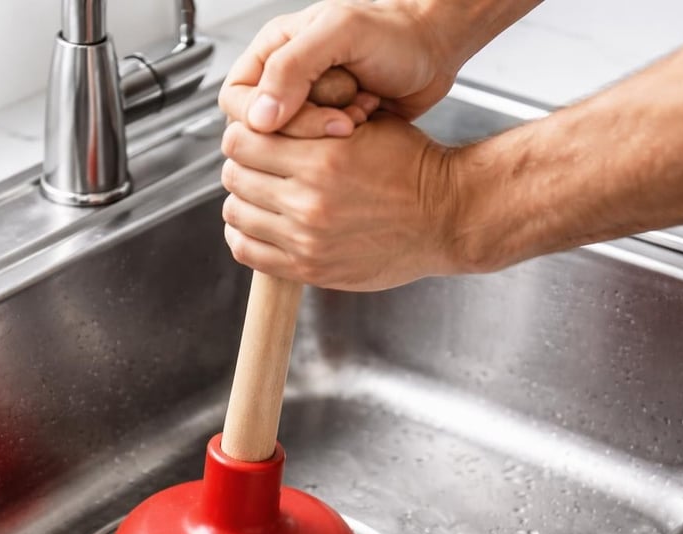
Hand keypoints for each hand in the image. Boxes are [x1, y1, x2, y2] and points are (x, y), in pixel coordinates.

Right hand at [219, 0, 457, 138]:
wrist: (436, 49)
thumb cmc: (393, 32)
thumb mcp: (338, 34)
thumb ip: (292, 69)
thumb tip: (258, 117)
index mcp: (273, 52)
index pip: (237, 100)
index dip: (261, 117)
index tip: (295, 118)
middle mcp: (285, 81)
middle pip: (264, 130)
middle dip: (303, 129)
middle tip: (340, 118)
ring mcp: (308, 107)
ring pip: (292, 147)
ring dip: (328, 135)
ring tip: (360, 111)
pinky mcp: (329, 131)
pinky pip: (319, 154)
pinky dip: (345, 143)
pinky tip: (367, 118)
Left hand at [220, 112, 476, 290]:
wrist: (447, 217)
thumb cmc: (413, 167)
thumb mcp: (368, 125)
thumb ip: (315, 121)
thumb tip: (269, 117)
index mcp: (322, 159)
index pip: (243, 140)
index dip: (244, 132)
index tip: (253, 135)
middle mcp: (309, 202)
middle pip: (235, 176)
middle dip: (242, 164)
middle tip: (257, 164)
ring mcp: (306, 240)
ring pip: (236, 213)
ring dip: (242, 200)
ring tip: (260, 194)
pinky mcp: (310, 268)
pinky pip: (248, 252)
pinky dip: (244, 235)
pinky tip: (259, 225)